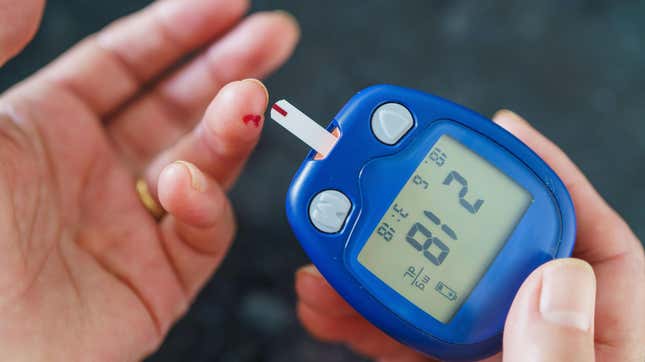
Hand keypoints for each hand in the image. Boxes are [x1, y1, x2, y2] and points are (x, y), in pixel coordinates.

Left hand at [0, 0, 298, 359]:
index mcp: (48, 128)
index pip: (128, 63)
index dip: (179, 28)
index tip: (225, 5)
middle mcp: (96, 173)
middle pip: (179, 105)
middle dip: (230, 67)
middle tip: (271, 38)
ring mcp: (132, 225)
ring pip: (204, 163)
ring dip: (231, 130)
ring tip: (249, 104)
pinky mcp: (159, 279)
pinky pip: (203, 233)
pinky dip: (207, 206)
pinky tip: (186, 191)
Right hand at [294, 110, 644, 361]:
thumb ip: (564, 361)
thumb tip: (553, 283)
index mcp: (614, 339)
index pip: (592, 241)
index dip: (548, 178)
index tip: (505, 135)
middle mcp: (552, 340)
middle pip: (494, 259)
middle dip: (433, 222)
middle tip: (383, 184)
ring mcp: (497, 360)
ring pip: (437, 301)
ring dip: (380, 274)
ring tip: (328, 255)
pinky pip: (411, 345)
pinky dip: (369, 325)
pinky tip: (330, 307)